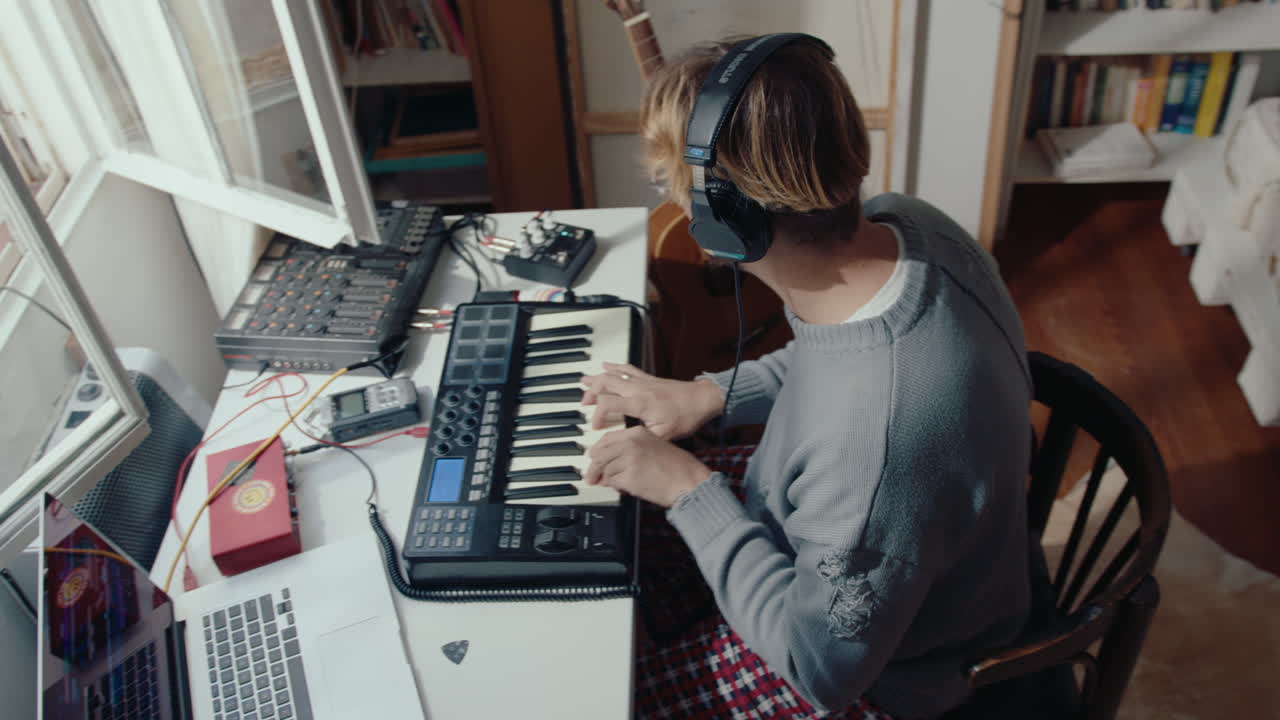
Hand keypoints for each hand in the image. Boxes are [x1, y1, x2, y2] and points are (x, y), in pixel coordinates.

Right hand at [581, 362, 723, 439]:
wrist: (702, 399)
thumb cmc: (686, 417)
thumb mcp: (664, 435)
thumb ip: (642, 438)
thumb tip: (624, 443)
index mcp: (639, 404)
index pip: (607, 404)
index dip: (597, 416)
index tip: (597, 427)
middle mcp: (638, 389)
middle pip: (605, 383)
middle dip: (591, 392)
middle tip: (584, 403)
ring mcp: (642, 381)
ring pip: (613, 374)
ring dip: (597, 378)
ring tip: (584, 382)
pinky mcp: (648, 378)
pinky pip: (627, 368)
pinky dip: (614, 366)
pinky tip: (605, 365)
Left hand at [585, 426, 710, 507]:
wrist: (689, 481)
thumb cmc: (677, 467)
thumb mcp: (654, 447)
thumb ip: (631, 450)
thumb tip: (610, 462)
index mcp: (637, 432)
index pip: (607, 438)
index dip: (597, 450)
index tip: (593, 457)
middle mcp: (631, 443)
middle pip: (600, 453)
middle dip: (593, 468)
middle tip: (591, 477)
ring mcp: (629, 459)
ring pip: (605, 469)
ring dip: (607, 478)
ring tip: (614, 483)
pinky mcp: (629, 476)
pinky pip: (612, 482)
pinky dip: (615, 486)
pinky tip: (624, 487)